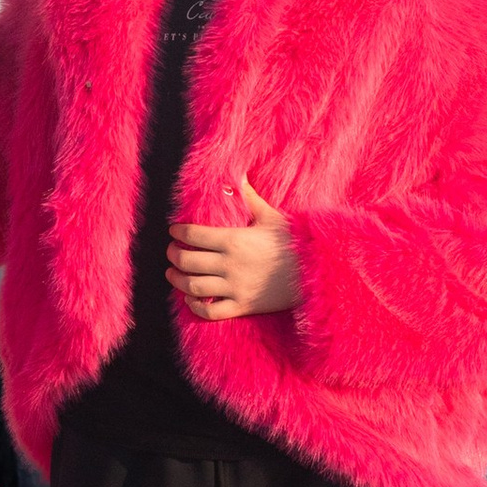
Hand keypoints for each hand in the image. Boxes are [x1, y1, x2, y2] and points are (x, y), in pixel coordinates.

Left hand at [169, 179, 299, 320]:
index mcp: (234, 240)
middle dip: (173, 255)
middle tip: (171, 251)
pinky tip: (191, 299)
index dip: (178, 233)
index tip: (174, 231)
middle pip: (187, 261)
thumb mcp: (271, 216)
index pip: (193, 236)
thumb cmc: (293, 242)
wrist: (316, 272)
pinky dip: (195, 306)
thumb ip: (249, 197)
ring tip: (173, 274)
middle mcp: (230, 265)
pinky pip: (211, 312)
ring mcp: (235, 288)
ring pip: (193, 287)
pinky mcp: (243, 306)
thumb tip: (239, 174)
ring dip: (177, 280)